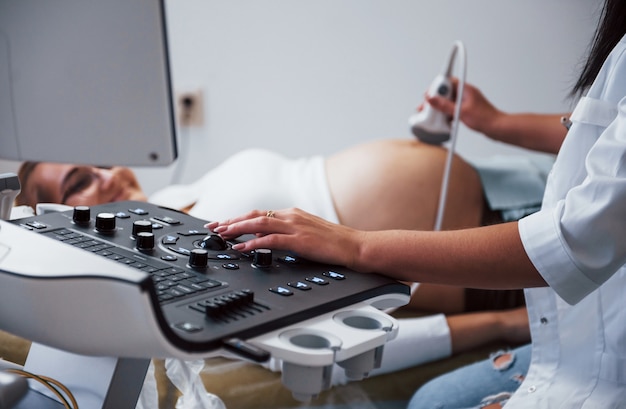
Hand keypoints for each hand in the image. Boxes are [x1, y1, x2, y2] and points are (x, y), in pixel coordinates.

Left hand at [206, 208, 365, 270]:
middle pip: (254, 215)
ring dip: (237, 228)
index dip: (238, 218)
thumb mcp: (307, 233)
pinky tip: (242, 248)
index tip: (223, 224)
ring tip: (222, 235)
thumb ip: (287, 234)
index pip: (259, 213)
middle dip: (231, 221)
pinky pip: (271, 239)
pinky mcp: (300, 239)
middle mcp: (291, 216)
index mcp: (292, 214)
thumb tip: (266, 240)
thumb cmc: (334, 242)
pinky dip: (253, 243)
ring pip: (259, 223)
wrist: (355, 245)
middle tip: (213, 228)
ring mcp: (295, 226)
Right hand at [422, 77, 503, 137]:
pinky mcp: (466, 110)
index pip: (448, 81)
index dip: (437, 87)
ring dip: (440, 107)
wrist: (496, 128)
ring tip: (432, 114)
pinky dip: (446, 113)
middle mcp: (466, 94)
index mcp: (466, 89)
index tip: (429, 95)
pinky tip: (443, 120)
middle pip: (446, 91)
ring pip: (449, 101)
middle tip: (428, 106)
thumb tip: (432, 99)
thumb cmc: (485, 119)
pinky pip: (452, 108)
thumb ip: (445, 106)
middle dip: (436, 98)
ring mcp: (466, 102)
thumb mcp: (460, 112)